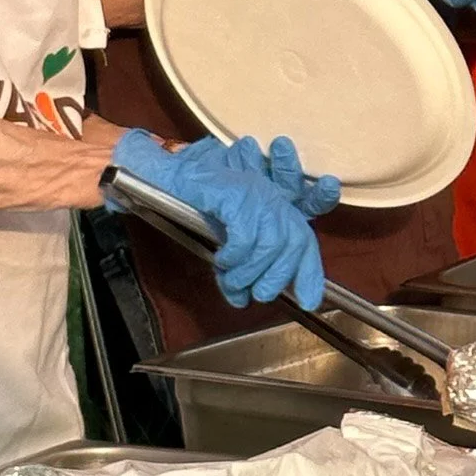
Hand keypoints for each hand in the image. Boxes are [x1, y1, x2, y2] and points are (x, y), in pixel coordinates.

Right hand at [108, 129, 336, 310]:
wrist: (165, 173)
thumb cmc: (199, 204)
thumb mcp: (227, 240)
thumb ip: (241, 267)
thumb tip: (242, 301)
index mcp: (278, 205)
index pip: (306, 238)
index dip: (310, 271)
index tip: (309, 301)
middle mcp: (274, 195)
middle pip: (296, 241)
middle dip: (280, 276)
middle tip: (260, 295)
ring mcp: (258, 191)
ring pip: (273, 243)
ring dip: (251, 272)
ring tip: (232, 281)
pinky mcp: (237, 193)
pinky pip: (247, 236)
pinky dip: (236, 256)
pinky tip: (222, 260)